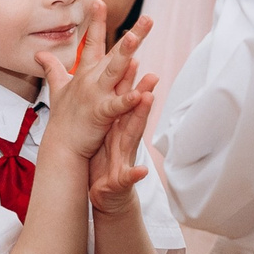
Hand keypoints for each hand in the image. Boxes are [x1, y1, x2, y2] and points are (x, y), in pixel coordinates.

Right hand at [38, 2, 154, 162]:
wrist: (61, 147)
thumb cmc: (64, 118)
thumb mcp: (57, 89)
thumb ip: (52, 68)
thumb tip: (39, 53)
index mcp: (86, 74)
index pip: (93, 43)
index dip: (97, 22)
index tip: (100, 1)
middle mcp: (91, 80)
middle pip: (114, 52)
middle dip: (131, 35)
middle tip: (147, 18)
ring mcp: (96, 95)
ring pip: (114, 71)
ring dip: (125, 54)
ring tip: (136, 38)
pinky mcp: (100, 114)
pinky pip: (116, 105)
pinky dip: (127, 99)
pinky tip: (140, 92)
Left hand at [87, 85, 153, 215]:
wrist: (106, 195)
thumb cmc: (102, 163)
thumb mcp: (101, 134)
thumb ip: (104, 113)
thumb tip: (103, 90)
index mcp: (116, 129)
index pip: (123, 103)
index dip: (128, 83)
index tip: (132, 59)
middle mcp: (124, 141)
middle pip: (134, 115)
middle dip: (142, 96)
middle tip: (151, 75)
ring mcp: (126, 159)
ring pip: (134, 139)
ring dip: (142, 122)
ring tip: (149, 102)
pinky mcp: (123, 181)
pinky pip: (129, 178)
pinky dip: (135, 175)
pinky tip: (140, 172)